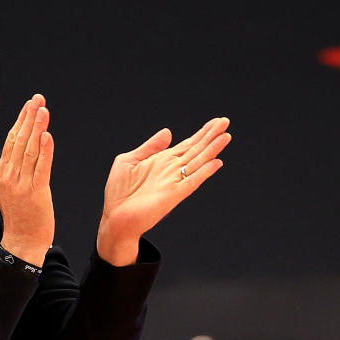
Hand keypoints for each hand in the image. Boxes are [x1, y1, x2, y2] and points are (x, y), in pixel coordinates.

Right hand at [0, 94, 54, 265]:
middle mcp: (10, 175)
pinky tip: (47, 136)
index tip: (29, 103)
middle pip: (20, 141)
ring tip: (43, 110)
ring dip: (36, 129)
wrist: (20, 240)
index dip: (21, 120)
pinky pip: (41, 169)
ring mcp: (22, 185)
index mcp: (2, 171)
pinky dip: (44, 152)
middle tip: (38, 99)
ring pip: (30, 152)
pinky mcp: (36, 193)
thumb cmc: (13, 211)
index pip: (11, 140)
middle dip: (29, 118)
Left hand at [96, 117, 230, 265]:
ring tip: (225, 136)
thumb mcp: (129, 161)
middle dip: (211, 136)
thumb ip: (149, 147)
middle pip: (196, 150)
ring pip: (198, 162)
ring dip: (212, 150)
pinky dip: (204, 172)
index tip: (216, 122)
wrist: (114, 218)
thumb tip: (168, 131)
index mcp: (162, 161)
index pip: (187, 144)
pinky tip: (216, 162)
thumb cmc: (119, 193)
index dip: (202, 133)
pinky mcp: (173, 195)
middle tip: (225, 122)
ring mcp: (174, 182)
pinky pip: (192, 181)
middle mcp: (171, 170)